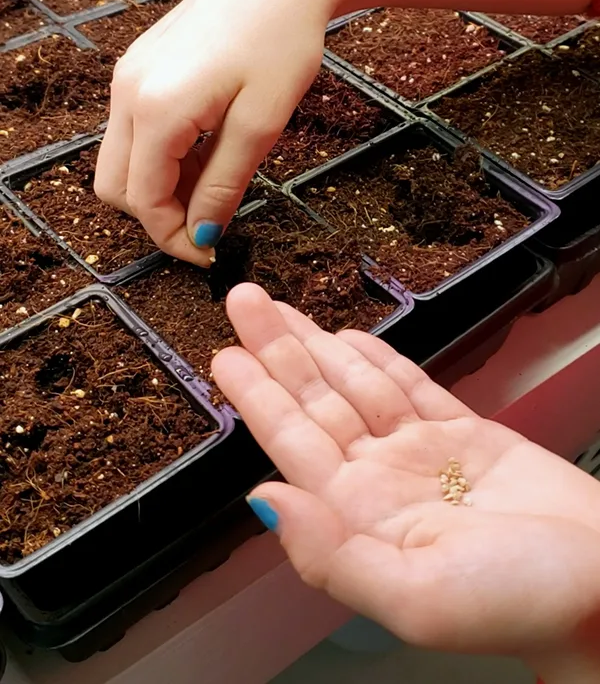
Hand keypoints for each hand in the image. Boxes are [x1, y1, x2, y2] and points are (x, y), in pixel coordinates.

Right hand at [94, 0, 336, 264]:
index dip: (174, 237)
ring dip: (160, 186)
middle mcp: (127, 92)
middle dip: (158, 216)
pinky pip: (134, 130)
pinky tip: (204, 149)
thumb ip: (223, 184)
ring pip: (122, 160)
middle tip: (210, 222)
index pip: (144, 200)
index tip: (210, 253)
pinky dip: (160, 156)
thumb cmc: (282, 43)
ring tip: (215, 182)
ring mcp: (128, 75)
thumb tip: (201, 235)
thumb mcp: (261, 125)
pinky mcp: (138, 66)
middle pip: (117, 186)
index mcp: (156, 109)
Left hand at [213, 284, 599, 673]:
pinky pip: (409, 386)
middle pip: (315, 401)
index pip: (292, 443)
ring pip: (356, 385)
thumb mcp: (413, 596)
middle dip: (276, 351)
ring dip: (317, 345)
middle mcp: (380, 479)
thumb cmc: (518, 601)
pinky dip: (378, 359)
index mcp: (360, 515)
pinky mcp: (464, 433)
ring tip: (280, 309)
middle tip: (242, 303)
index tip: (225, 355)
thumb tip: (262, 502)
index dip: (256, 396)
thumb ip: (329, 553)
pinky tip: (348, 338)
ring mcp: (420, 452)